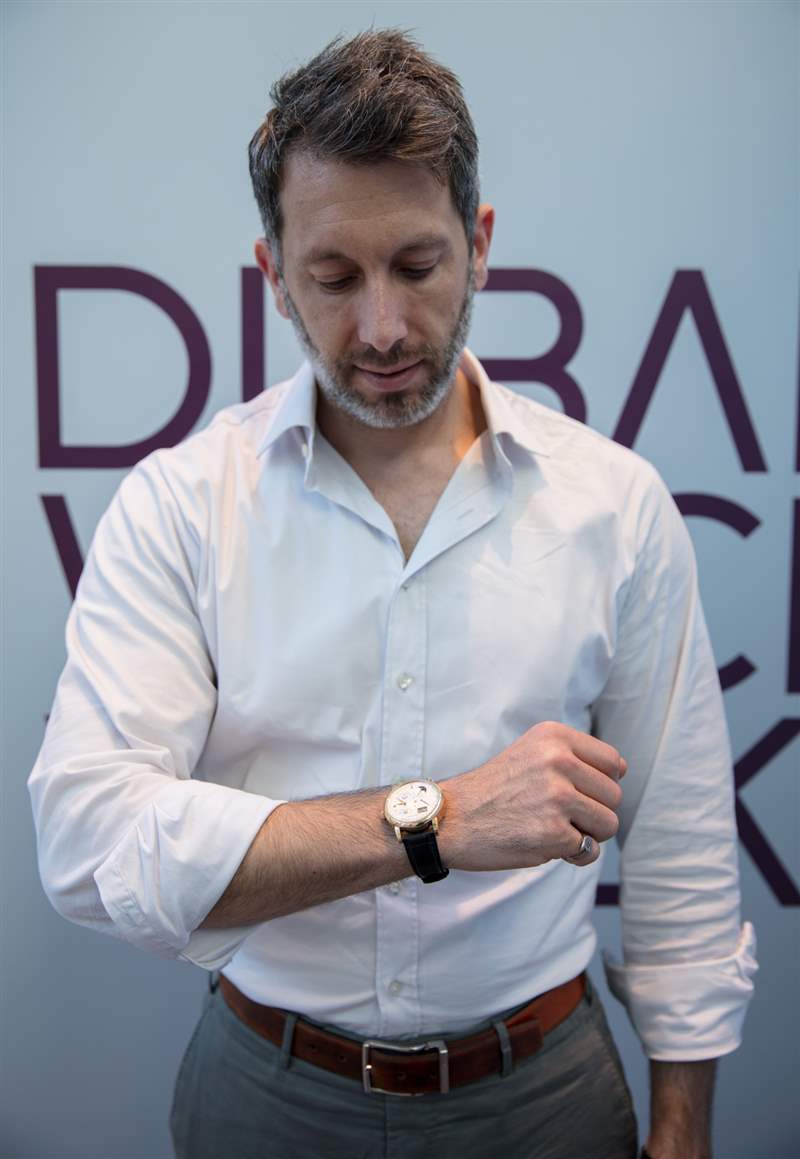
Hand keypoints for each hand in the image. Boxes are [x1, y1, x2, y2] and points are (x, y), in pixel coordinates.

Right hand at [439, 720, 625, 871]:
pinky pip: (589, 850)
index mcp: (554, 737)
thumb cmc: (494, 790)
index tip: (576, 791)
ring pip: (608, 823)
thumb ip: (574, 756)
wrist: (450, 819)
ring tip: (554, 828)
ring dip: (587, 834)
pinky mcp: (553, 833)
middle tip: (560, 816)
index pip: (613, 763)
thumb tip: (622, 770)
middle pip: (614, 795)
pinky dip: (572, 855)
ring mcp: (556, 797)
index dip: (601, 784)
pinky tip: (544, 844)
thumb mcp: (531, 753)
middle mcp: (558, 761)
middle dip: (594, 812)